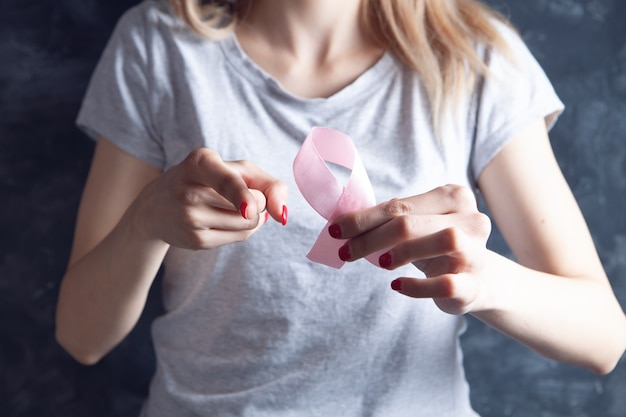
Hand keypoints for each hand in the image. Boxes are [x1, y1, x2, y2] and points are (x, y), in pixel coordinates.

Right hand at [133, 148, 287, 248]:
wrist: (157, 207)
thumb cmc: (208, 181)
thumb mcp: (234, 169)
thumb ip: (269, 184)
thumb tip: (282, 215)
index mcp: (199, 162)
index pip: (226, 181)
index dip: (241, 195)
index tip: (249, 209)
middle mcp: (190, 190)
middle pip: (252, 205)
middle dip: (258, 202)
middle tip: (239, 195)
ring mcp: (190, 218)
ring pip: (248, 224)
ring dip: (252, 217)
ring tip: (230, 207)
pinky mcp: (195, 241)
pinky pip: (240, 237)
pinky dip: (242, 229)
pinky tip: (222, 220)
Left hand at [329, 185, 490, 314]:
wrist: (476, 280)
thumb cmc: (435, 246)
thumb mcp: (417, 226)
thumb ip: (390, 219)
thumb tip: (342, 223)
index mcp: (454, 197)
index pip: (400, 205)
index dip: (364, 219)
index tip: (336, 230)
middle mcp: (471, 220)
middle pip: (414, 223)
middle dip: (372, 237)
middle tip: (346, 251)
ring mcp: (476, 253)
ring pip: (444, 241)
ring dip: (402, 252)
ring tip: (380, 263)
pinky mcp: (473, 285)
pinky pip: (446, 283)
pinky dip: (417, 286)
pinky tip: (397, 286)